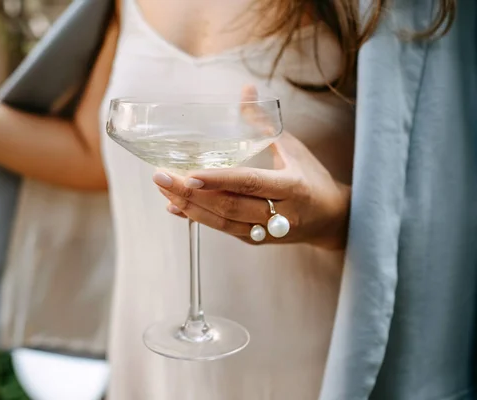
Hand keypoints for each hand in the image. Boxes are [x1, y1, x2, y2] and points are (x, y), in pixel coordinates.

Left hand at [153, 132, 350, 249]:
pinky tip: (176, 207)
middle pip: (229, 205)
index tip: (190, 173)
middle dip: (191, 193)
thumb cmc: (311, 178)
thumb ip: (263, 122)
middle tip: (161, 178)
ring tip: (163, 189)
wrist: (332, 220)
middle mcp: (278, 214)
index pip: (249, 182)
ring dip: (189, 207)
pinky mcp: (255, 240)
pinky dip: (198, 218)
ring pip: (223, 222)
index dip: (219, 180)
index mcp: (291, 187)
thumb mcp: (292, 148)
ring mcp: (265, 231)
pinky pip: (223, 230)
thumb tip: (245, 90)